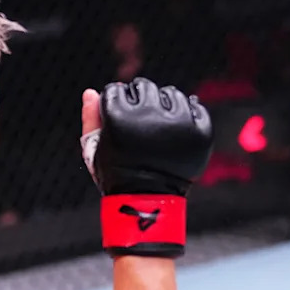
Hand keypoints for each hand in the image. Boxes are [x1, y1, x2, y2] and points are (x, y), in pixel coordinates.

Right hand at [86, 76, 212, 257]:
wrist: (148, 202)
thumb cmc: (118, 176)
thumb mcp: (95, 149)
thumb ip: (91, 118)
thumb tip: (90, 92)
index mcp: (119, 118)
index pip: (118, 90)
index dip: (117, 104)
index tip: (121, 120)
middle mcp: (149, 116)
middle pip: (145, 87)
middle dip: (141, 101)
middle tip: (142, 124)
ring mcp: (178, 124)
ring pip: (172, 94)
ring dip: (165, 106)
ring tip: (160, 129)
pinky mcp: (199, 132)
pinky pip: (196, 107)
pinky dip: (189, 116)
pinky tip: (177, 133)